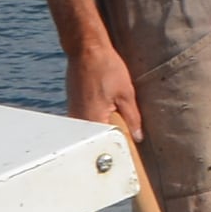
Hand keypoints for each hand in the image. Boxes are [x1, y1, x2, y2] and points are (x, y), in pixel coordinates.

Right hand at [68, 39, 146, 156]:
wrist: (86, 49)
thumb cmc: (106, 68)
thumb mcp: (126, 93)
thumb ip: (133, 118)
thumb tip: (138, 138)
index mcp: (93, 119)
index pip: (103, 145)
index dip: (116, 153)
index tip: (126, 162)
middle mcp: (78, 120)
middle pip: (92, 142)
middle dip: (106, 147)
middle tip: (123, 152)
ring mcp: (72, 113)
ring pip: (87, 133)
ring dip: (99, 136)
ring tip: (114, 138)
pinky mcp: (72, 106)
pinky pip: (82, 124)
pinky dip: (93, 126)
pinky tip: (104, 122)